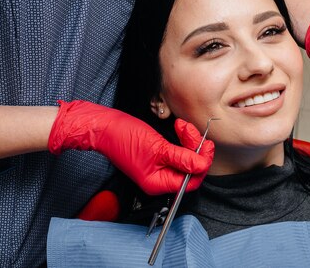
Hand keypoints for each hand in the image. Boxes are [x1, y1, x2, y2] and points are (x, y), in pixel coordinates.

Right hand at [48, 100, 213, 194]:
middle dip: (195, 148)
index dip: (201, 164)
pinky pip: (177, 151)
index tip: (206, 145)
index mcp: (158, 183)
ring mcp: (158, 167)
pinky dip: (181, 139)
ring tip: (182, 126)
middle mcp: (159, 179)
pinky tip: (178, 128)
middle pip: (190, 169)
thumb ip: (182, 158)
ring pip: (185, 157)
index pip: (190, 181)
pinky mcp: (157, 155)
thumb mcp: (158, 148)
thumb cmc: (123, 138)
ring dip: (188, 140)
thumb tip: (201, 166)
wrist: (104, 127)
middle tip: (191, 131)